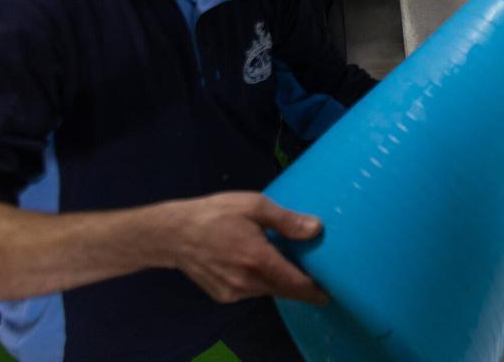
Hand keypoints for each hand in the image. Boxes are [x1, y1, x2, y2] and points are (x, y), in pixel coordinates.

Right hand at [163, 192, 327, 304]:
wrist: (174, 234)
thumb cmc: (216, 214)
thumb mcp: (254, 206)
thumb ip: (286, 220)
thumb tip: (316, 229)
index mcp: (258, 259)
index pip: (295, 284)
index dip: (314, 290)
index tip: (329, 292)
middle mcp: (247, 281)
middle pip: (283, 289)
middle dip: (299, 284)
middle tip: (313, 271)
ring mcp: (234, 292)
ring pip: (267, 290)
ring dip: (278, 280)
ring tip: (284, 260)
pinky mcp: (223, 296)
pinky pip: (251, 291)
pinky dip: (260, 281)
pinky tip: (255, 262)